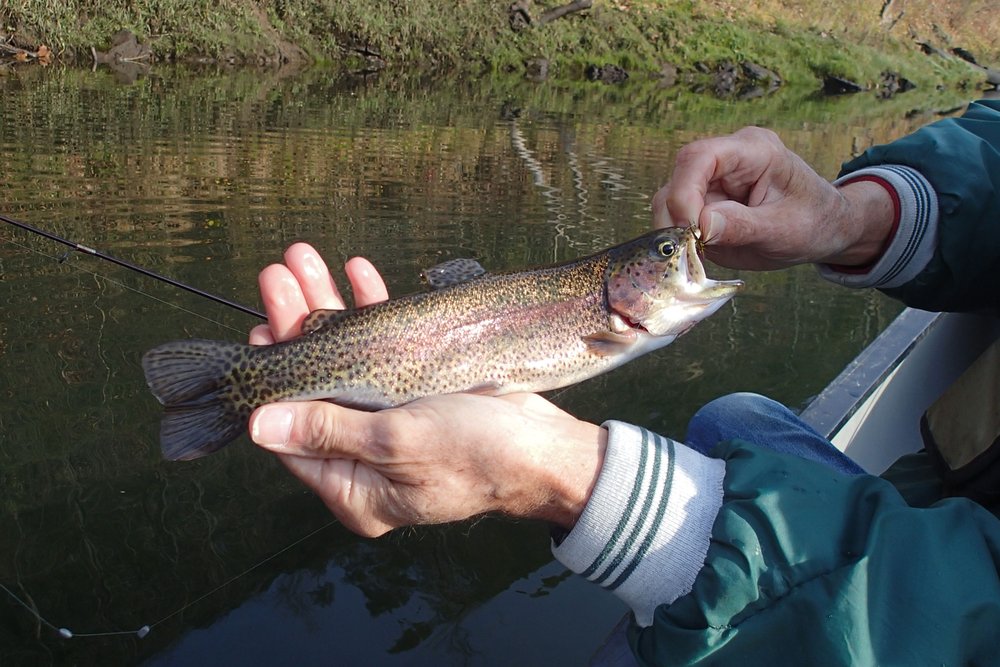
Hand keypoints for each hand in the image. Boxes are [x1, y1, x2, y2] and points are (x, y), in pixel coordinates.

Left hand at [247, 243, 606, 535]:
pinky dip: (373, 314)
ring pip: (346, 362)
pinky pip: (384, 352)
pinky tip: (358, 274)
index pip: (293, 434)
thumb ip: (326, 429)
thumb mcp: (397, 442)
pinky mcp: (417, 395)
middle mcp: (365, 458)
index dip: (273, 383)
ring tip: (305, 261)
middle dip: (296, 328)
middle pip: (316, 387)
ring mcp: (391, 423)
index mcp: (353, 487)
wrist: (548, 449)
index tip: (260, 334)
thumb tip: (260, 426)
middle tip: (277, 277)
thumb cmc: (479, 456)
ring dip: (330, 309)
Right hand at [652, 127, 894, 269]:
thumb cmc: (813, 223)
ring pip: (670, 199)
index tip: (690, 229)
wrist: (824, 229)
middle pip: (678, 179)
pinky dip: (680, 239)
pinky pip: (677, 217)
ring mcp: (713, 180)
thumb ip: (742, 226)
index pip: (699, 157)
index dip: (684, 192)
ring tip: (696, 254)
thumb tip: (701, 225)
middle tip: (688, 250)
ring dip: (675, 231)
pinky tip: (698, 254)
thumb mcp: (783, 230)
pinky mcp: (705, 201)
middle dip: (676, 217)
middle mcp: (727, 158)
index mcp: (753, 150)